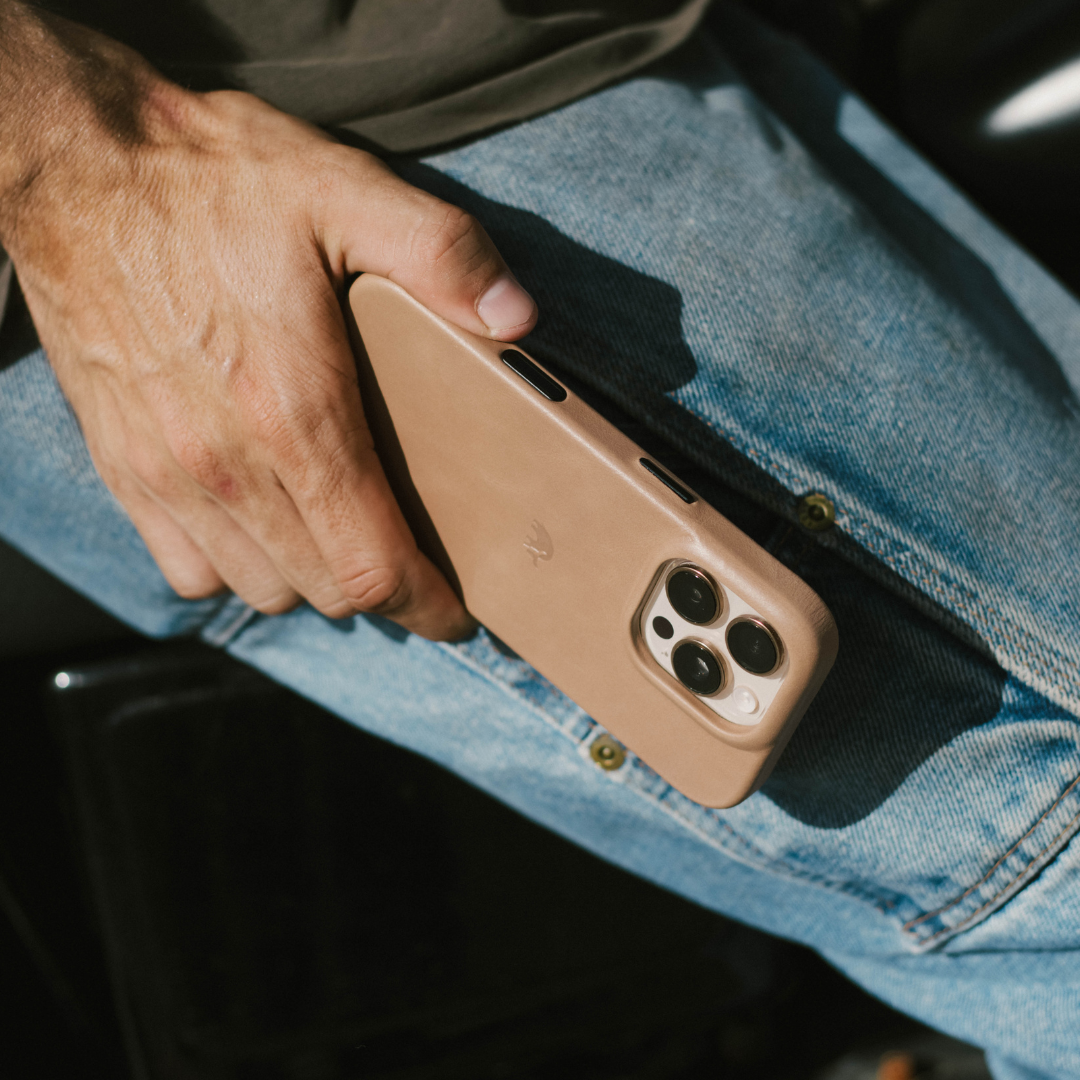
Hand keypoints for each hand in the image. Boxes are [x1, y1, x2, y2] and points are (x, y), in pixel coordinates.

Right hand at [0, 7, 536, 639]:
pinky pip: (187, 566)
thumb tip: (518, 320)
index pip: (373, 564)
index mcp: (296, 413)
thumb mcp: (344, 190)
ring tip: (347, 547)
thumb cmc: (209, 181)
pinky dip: (236, 570)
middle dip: (382, 594)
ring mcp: (168, 473)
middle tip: (415, 567)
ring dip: (315, 584)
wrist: (72, 166)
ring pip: (261, 587)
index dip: (425, 605)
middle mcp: (229, 464)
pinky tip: (262, 530)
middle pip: (325, 588)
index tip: (455, 615)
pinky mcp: (123, 465)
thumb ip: (442, 254)